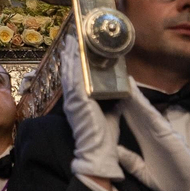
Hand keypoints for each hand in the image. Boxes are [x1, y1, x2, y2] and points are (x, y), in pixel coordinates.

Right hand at [60, 34, 121, 181]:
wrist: (98, 153)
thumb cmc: (103, 138)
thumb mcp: (110, 115)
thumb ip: (112, 104)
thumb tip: (119, 95)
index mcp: (80, 103)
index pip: (76, 78)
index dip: (75, 64)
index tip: (76, 50)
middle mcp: (73, 99)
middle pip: (70, 71)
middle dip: (71, 54)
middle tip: (71, 37)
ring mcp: (73, 99)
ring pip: (70, 72)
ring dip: (71, 55)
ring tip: (71, 39)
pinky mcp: (77, 100)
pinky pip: (74, 78)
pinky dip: (73, 65)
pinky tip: (73, 52)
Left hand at [116, 80, 189, 190]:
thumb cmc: (172, 183)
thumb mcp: (144, 173)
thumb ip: (130, 161)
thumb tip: (114, 150)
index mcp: (146, 141)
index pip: (129, 120)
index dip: (119, 108)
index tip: (106, 96)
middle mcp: (152, 132)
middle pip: (135, 111)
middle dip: (124, 95)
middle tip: (111, 80)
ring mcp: (160, 131)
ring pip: (143, 109)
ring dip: (133, 95)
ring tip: (122, 80)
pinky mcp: (166, 134)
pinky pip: (153, 117)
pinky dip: (144, 105)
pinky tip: (135, 95)